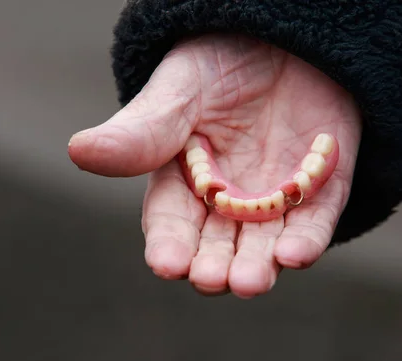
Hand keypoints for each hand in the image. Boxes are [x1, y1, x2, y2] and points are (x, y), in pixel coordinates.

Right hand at [68, 34, 361, 297]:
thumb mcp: (180, 89)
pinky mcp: (322, 186)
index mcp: (186, 180)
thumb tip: (79, 150)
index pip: (172, 222)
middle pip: (218, 244)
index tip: (166, 264)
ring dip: (258, 266)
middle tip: (210, 279)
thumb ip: (142, 129)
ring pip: (265, 244)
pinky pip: (315, 220)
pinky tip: (295, 255)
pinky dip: (307, 240)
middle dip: (214, 266)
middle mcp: (230, 198)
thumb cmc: (222, 60)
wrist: (288, 35)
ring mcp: (276, 195)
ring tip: (250, 283)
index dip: (169, 245)